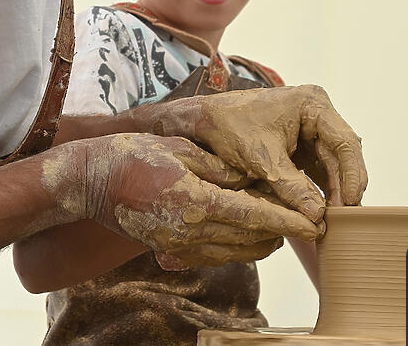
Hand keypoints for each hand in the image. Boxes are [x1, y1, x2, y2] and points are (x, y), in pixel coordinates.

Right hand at [45, 134, 320, 266]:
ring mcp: (180, 245)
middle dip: (283, 232)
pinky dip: (240, 247)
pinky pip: (218, 256)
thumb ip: (221, 167)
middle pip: (252, 240)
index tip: (317, 221)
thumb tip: (255, 180)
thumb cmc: (134, 155)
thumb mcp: (181, 150)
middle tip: (307, 217)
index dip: (290, 220)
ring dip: (264, 240)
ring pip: (238, 252)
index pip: (255, 216)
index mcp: (196, 202)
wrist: (91, 181)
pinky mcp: (173, 250)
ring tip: (284, 222)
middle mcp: (190, 231)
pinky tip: (251, 231)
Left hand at [144, 85, 367, 221]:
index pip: (345, 142)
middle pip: (342, 155)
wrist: (202, 123)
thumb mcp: (261, 158)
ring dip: (333, 192)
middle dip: (343, 187)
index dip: (353, 174)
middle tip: (344, 219)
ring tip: (335, 221)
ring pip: (332, 166)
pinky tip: (322, 212)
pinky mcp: (300, 147)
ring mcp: (310, 130)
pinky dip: (320, 191)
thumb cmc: (228, 126)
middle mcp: (317, 114)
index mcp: (312, 104)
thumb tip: (318, 216)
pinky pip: (317, 170)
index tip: (352, 202)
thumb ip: (291, 186)